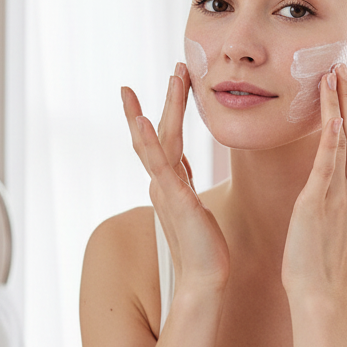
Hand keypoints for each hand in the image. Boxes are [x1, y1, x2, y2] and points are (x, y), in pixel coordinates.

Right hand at [122, 64, 228, 293]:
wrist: (206, 278)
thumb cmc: (206, 251)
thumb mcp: (198, 213)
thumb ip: (189, 192)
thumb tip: (187, 178)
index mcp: (173, 186)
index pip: (170, 141)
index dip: (171, 113)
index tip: (178, 85)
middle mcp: (163, 184)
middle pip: (161, 134)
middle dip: (168, 101)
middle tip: (177, 69)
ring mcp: (165, 190)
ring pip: (156, 142)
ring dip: (157, 109)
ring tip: (164, 80)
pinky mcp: (172, 198)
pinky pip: (157, 164)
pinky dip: (147, 140)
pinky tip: (141, 118)